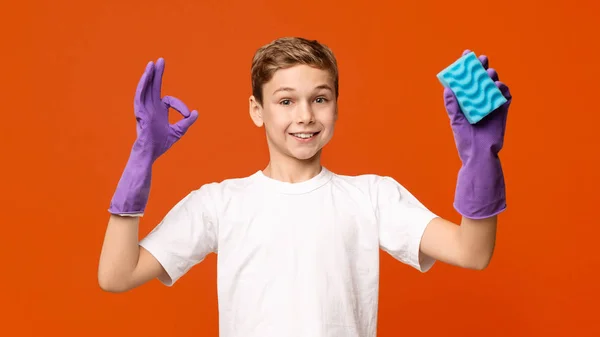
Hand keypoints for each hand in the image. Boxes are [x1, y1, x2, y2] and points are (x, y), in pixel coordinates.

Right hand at [108, 58, 197, 214]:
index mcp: (159, 110)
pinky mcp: (140, 112)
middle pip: (153, 86)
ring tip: (152, 64)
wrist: (150, 153)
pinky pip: (139, 96)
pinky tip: (146, 77)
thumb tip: (196, 113)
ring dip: (148, 76)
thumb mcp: (178, 132)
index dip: (180, 106)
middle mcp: (151, 107)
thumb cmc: (161, 144)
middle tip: (160, 60)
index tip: (187, 115)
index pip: (169, 100)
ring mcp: (144, 109)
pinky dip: (142, 86)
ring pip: (145, 88)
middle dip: (157, 73)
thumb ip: (186, 123)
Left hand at [443, 50, 512, 218]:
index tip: (466, 54)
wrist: (480, 155)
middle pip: (481, 79)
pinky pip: (505, 97)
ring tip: (490, 74)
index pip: (466, 80)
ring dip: (492, 77)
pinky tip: (499, 87)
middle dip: (482, 67)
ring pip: (493, 85)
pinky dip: (503, 90)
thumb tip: (448, 89)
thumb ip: (452, 105)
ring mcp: (491, 105)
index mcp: (466, 100)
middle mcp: (478, 100)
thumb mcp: (456, 121)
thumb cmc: (465, 140)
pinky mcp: (502, 111)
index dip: (467, 67)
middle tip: (482, 59)